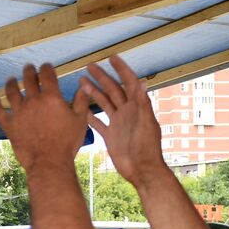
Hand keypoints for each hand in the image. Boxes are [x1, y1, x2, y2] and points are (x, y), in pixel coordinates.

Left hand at [0, 63, 90, 174]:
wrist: (49, 162)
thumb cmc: (67, 142)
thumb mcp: (80, 120)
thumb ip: (81, 101)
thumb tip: (84, 86)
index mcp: (51, 97)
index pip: (47, 75)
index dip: (46, 67)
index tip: (46, 66)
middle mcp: (33, 101)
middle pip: (28, 79)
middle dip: (29, 71)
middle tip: (28, 68)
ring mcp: (19, 112)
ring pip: (11, 91)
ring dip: (11, 83)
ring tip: (11, 80)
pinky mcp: (9, 125)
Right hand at [80, 55, 168, 185]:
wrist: (142, 170)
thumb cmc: (148, 148)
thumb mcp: (146, 124)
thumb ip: (143, 104)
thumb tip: (142, 82)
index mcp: (137, 107)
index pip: (129, 83)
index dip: (122, 70)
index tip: (112, 58)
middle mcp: (127, 112)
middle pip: (113, 90)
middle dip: (102, 77)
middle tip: (89, 66)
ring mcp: (118, 123)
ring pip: (104, 103)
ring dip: (94, 92)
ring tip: (81, 82)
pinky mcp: (110, 135)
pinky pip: (98, 122)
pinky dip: (89, 115)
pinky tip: (80, 109)